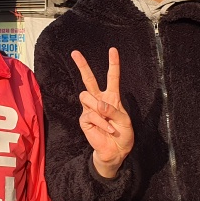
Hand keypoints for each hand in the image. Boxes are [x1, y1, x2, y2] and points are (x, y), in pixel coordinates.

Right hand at [72, 48, 133, 177]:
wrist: (116, 150)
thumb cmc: (122, 134)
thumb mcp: (124, 120)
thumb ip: (113, 110)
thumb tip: (98, 104)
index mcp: (112, 97)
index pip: (112, 77)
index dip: (113, 63)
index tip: (113, 50)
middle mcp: (99, 100)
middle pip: (89, 79)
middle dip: (82, 65)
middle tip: (75, 52)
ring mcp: (90, 109)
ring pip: (86, 96)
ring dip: (98, 106)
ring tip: (107, 118)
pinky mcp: (84, 119)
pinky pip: (91, 115)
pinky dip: (101, 122)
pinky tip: (107, 128)